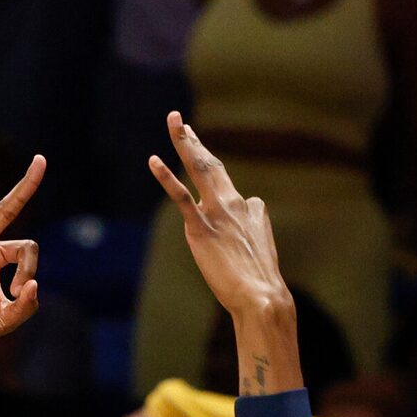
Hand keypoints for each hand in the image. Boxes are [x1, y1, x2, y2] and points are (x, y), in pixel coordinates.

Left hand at [149, 112, 295, 342]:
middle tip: (179, 121)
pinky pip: (181, 196)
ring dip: (186, 142)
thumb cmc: (259, 278)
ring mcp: (218, 213)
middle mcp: (235, 203)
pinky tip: (154, 160)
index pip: (228, 188)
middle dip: (194, 141)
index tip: (210, 190)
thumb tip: (249, 217)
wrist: (262, 295)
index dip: (216, 189)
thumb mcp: (259, 246)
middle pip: (212, 164)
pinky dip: (167, 177)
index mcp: (250, 207)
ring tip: (174, 121)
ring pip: (200, 169)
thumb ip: (251, 227)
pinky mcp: (200, 228)